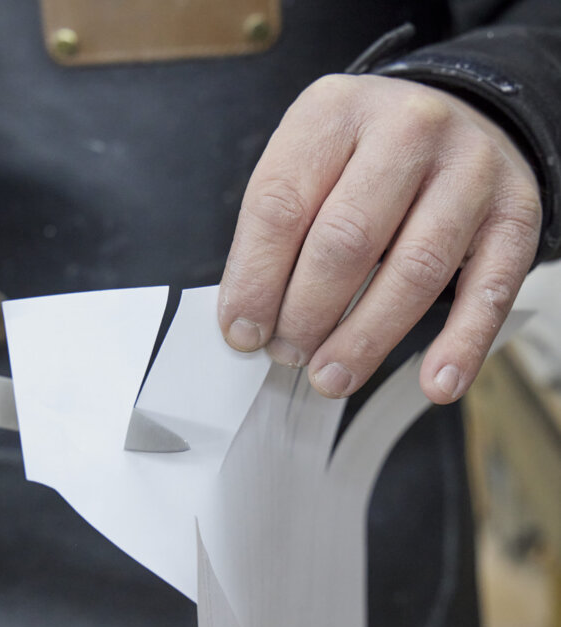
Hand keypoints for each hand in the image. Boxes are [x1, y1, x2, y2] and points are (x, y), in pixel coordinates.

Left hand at [219, 75, 540, 403]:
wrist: (454, 111)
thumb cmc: (361, 153)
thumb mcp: (307, 160)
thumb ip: (276, 229)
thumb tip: (250, 319)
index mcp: (334, 112)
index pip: (280, 206)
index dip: (255, 280)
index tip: (242, 332)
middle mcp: (407, 128)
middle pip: (346, 240)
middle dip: (306, 313)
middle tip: (287, 353)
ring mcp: (470, 167)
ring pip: (414, 270)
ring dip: (367, 338)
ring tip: (331, 376)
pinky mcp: (516, 210)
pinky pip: (489, 287)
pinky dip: (462, 343)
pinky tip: (436, 383)